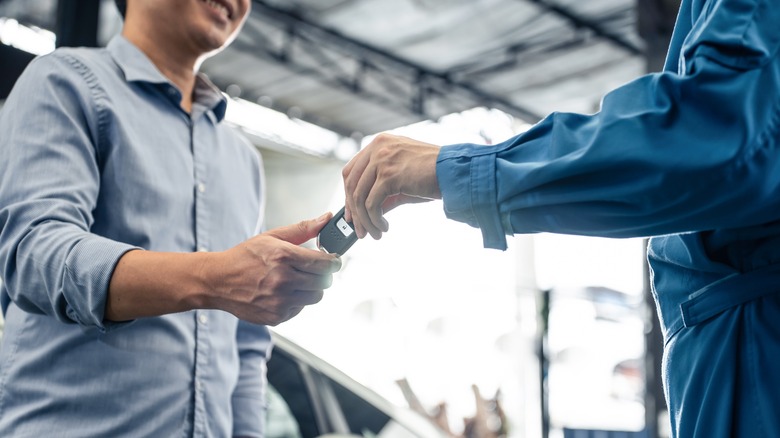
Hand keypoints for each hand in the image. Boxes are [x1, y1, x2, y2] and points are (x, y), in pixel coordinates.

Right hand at [207, 213, 341, 324]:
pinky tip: (283, 292)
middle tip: (314, 270)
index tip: (334, 260)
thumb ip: (302, 229)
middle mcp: (283, 280)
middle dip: (323, 274)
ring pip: (315, 297)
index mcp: (283, 256)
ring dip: (312, 288)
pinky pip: (300, 308)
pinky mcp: (276, 316)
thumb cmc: (245, 256)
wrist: (218, 281)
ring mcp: (279, 301)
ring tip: (297, 280)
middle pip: (324, 282)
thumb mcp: (272, 237)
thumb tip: (326, 219)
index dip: (334, 262)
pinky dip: (297, 300)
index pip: (324, 263)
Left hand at [342, 133, 440, 239]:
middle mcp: (377, 147)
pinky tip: (384, 227)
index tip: (351, 213)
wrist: (454, 172)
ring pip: (359, 197)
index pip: (352, 170)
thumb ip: (381, 191)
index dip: (347, 194)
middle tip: (359, 230)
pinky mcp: (388, 176)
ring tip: (375, 233)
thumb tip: (365, 213)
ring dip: (365, 220)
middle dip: (353, 211)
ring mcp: (381, 159)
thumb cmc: (433, 174)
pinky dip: (375, 220)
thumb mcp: (401, 180)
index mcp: (380, 143)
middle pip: (351, 183)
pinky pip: (371, 204)